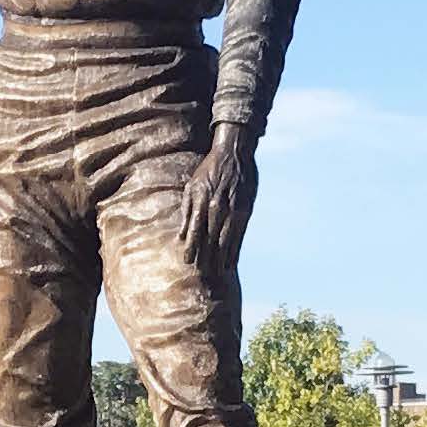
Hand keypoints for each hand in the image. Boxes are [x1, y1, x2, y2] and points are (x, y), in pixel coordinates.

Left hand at [181, 128, 258, 278]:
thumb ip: (187, 211)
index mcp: (202, 201)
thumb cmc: (208, 170)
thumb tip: (181, 236)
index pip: (195, 231)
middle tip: (202, 274)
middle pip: (210, 239)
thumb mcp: (192, 186)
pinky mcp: (245, 210)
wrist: (233, 152)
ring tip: (216, 273)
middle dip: (205, 258)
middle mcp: (217, 207)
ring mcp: (233, 209)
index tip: (188, 262)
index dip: (192, 248)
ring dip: (220, 259)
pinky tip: (230, 262)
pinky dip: (234, 250)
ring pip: (225, 240)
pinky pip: (239, 235)